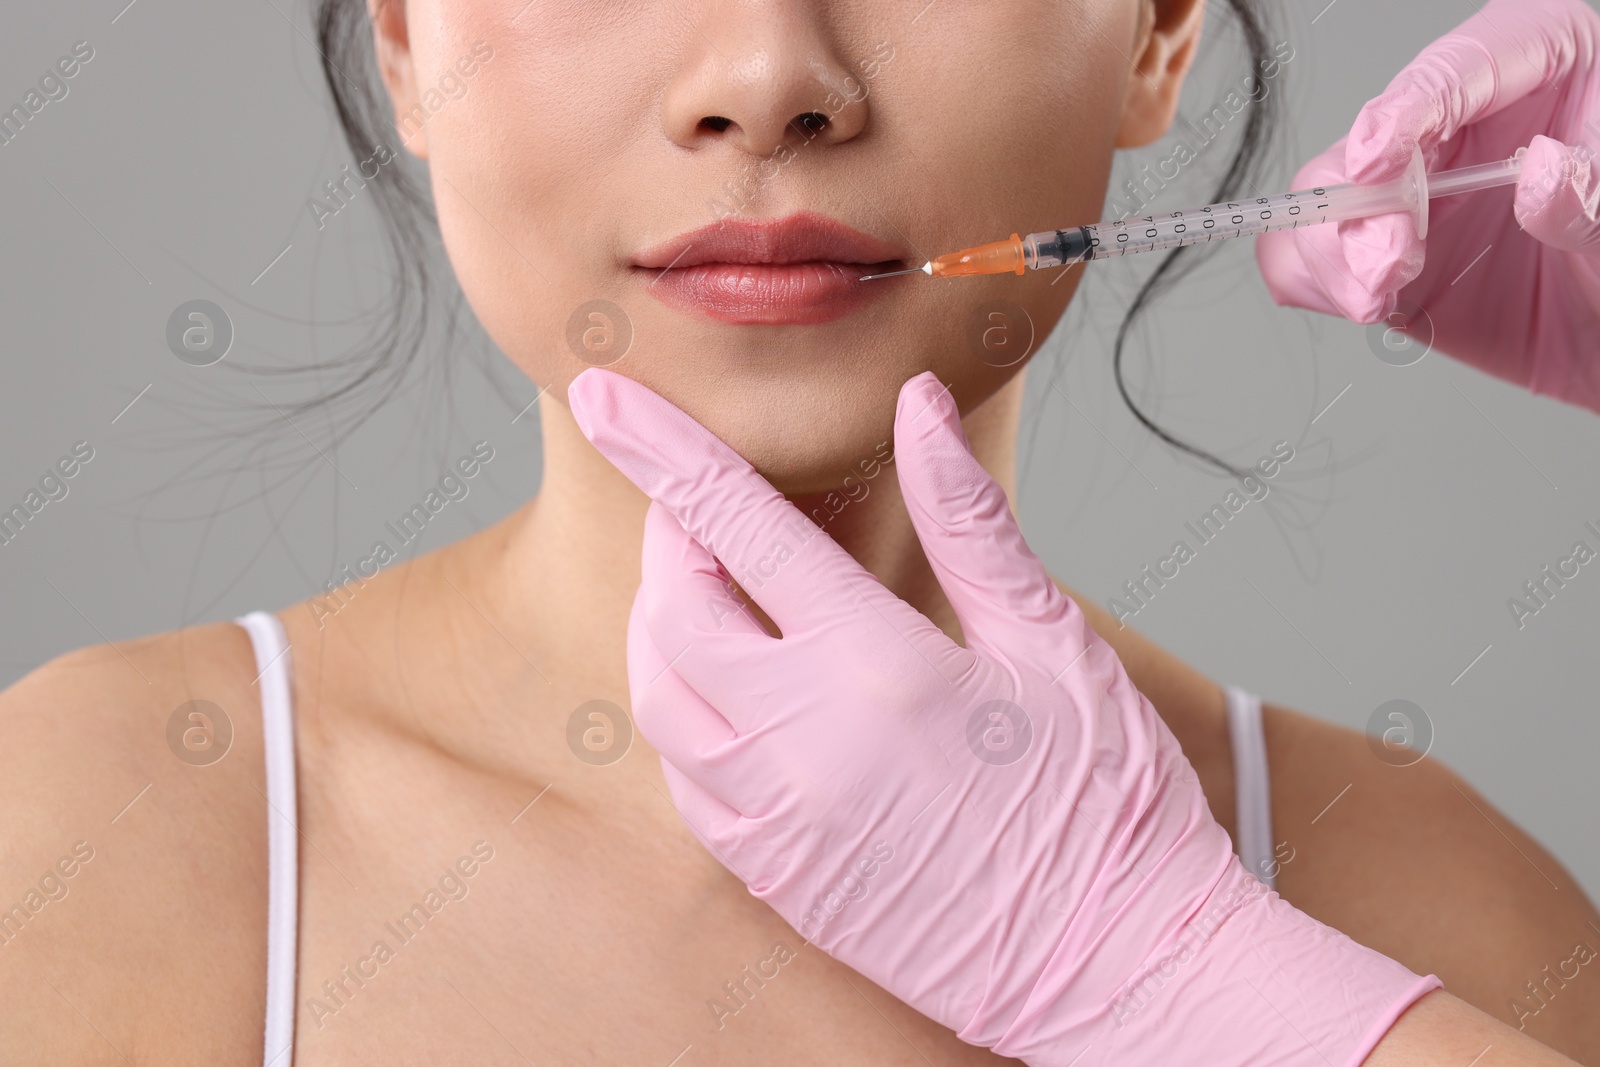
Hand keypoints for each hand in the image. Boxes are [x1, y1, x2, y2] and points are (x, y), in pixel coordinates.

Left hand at [567, 367, 1438, 1064]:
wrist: (1119, 967)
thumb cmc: (1108, 805)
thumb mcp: (1051, 640)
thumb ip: (969, 519)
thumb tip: (923, 409)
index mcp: (880, 669)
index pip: (737, 528)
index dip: (662, 449)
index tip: (607, 394)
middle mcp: (807, 745)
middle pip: (672, 609)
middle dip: (670, 537)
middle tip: (706, 508)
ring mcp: (780, 821)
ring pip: (658, 698)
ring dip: (663, 625)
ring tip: (713, 590)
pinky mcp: (775, 878)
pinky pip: (684, 782)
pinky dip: (684, 716)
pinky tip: (732, 693)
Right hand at [1257, 0, 1599, 412]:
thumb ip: (1588, 197)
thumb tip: (1544, 172)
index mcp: (1539, 65)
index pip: (1458, 68)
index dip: (1405, 110)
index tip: (1374, 158)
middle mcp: (1463, 124)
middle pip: (1371, 142)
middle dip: (1361, 207)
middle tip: (1384, 261)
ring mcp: (1417, 192)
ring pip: (1326, 202)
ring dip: (1335, 254)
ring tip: (1376, 294)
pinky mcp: (1385, 256)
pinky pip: (1316, 257)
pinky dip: (1320, 283)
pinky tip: (1363, 301)